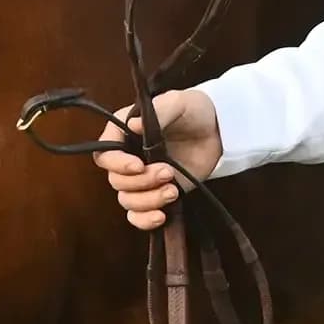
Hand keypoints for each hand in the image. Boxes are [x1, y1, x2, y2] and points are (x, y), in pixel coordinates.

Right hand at [90, 88, 222, 228]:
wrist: (217, 131)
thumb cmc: (193, 111)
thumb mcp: (177, 103)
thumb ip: (159, 111)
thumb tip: (134, 125)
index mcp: (124, 133)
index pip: (105, 154)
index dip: (117, 164)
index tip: (138, 165)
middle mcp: (127, 158)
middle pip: (116, 181)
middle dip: (142, 182)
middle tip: (168, 172)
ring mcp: (141, 180)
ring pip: (127, 200)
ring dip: (148, 201)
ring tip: (173, 191)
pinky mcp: (155, 195)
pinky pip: (138, 216)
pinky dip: (145, 220)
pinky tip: (161, 216)